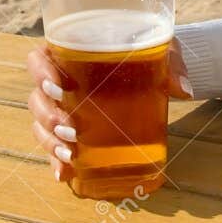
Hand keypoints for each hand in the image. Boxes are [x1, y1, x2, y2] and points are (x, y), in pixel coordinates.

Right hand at [25, 38, 193, 184]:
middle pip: (37, 99)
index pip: (38, 59)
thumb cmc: (146, 49)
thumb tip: (184, 90)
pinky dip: (56, 161)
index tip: (59, 87)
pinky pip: (55, 145)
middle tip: (71, 130)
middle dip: (48, 117)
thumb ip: (171, 63)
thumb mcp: (161, 48)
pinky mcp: (72, 129)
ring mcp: (63, 107)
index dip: (40, 73)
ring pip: (41, 125)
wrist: (154, 64)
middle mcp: (59, 79)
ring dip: (50, 142)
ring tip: (69, 154)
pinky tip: (64, 174)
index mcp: (69, 51)